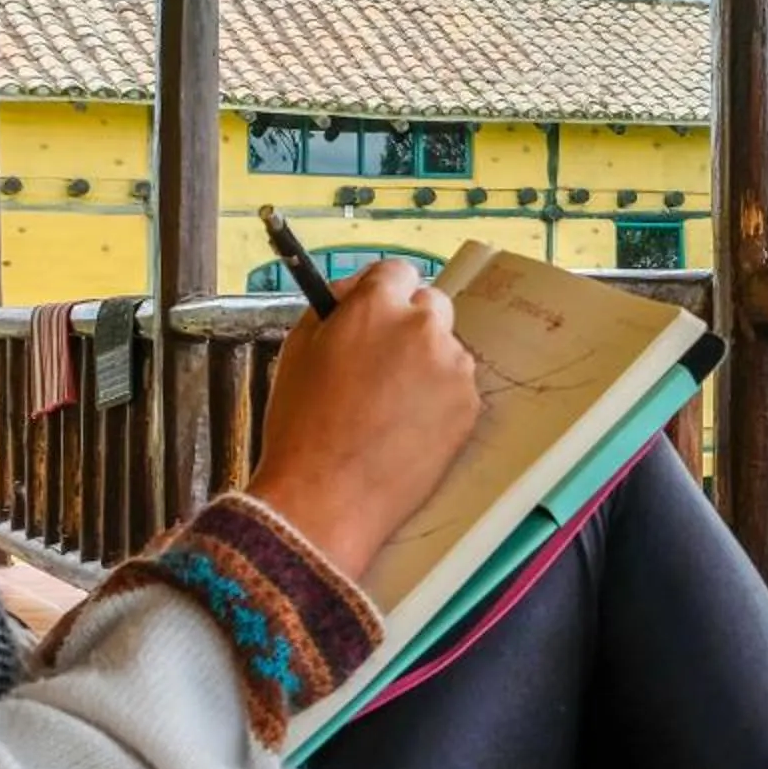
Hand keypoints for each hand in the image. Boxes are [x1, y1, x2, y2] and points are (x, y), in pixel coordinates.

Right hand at [244, 260, 481, 581]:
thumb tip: (356, 290)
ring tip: (390, 405)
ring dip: (427, 362)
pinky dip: (439, 398)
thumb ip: (333, 307)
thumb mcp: (298, 349)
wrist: (326, 497)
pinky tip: (407, 427)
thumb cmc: (301, 425)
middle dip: (410, 323)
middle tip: (382, 361)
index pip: (398, 271)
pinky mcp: (469, 405)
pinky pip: (456, 386)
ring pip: (446, 348)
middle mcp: (423, 328)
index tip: (374, 312)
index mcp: (377, 307)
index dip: (383, 292)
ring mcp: (453, 367)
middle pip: (431, 304)